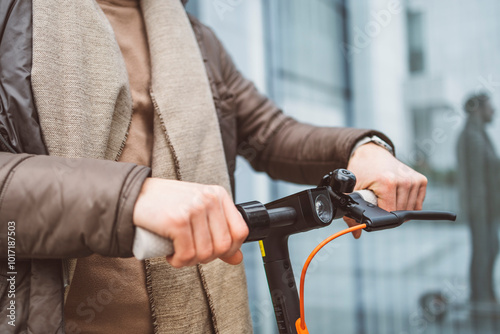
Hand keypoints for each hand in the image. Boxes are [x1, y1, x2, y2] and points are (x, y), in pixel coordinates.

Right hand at [133, 178, 248, 267]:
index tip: (214, 252)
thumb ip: (219, 233)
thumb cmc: (165, 204)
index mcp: (218, 194)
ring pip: (205, 253)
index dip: (230, 248)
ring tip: (178, 252)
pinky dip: (178, 262)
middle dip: (207, 257)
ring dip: (190, 261)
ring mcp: (194, 208)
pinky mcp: (177, 221)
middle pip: (223, 246)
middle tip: (190, 252)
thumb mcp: (198, 213)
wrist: (133, 195)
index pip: (241, 231)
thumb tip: (238, 258)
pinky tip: (171, 254)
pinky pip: (187, 255)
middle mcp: (209, 199)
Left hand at [345, 143, 427, 237]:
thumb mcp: (354, 190)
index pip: (390, 213)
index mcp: (387, 182)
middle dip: (389, 212)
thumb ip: (352, 214)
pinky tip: (398, 195)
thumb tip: (357, 233)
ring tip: (387, 197)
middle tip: (379, 202)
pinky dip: (409, 203)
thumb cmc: (362, 169)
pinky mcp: (421, 180)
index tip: (375, 211)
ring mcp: (413, 179)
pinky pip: (418, 202)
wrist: (372, 152)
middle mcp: (403, 180)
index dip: (381, 217)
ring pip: (411, 209)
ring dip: (399, 208)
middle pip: (400, 212)